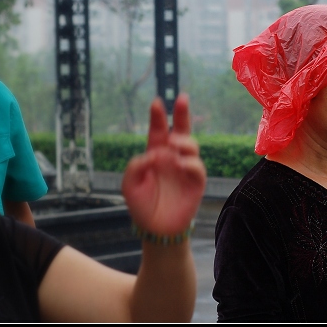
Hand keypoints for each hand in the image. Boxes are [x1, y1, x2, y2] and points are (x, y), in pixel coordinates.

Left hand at [121, 93, 205, 234]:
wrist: (155, 229)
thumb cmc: (141, 206)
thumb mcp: (129, 184)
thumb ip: (136, 165)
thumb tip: (152, 154)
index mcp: (155, 154)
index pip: (158, 130)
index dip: (158, 116)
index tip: (156, 102)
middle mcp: (172, 157)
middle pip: (180, 130)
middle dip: (182, 113)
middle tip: (182, 97)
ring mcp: (185, 168)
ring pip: (191, 145)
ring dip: (183, 141)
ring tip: (172, 144)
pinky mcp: (196, 182)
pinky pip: (197, 167)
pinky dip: (189, 162)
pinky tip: (179, 164)